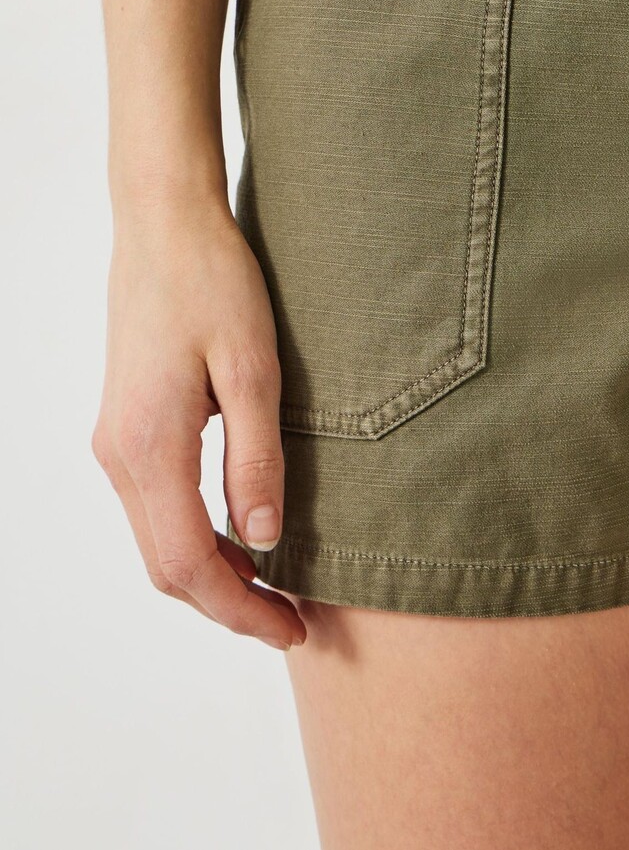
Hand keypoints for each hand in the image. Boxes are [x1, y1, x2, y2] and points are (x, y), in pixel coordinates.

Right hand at [91, 189, 305, 650]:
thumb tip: (265, 541)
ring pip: (157, 540)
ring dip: (211, 573)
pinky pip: (154, 506)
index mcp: (149, 446)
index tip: (293, 624)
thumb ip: (257, 458)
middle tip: (293, 617)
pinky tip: (240, 531)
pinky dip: (195, 536)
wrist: (163, 225)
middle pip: (166, 566)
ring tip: (276, 584)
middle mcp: (119, 454)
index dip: (242, 608)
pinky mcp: (124, 426)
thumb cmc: (214, 282)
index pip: (190, 564)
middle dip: (228, 603)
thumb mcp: (253, 368)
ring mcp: (115, 441)